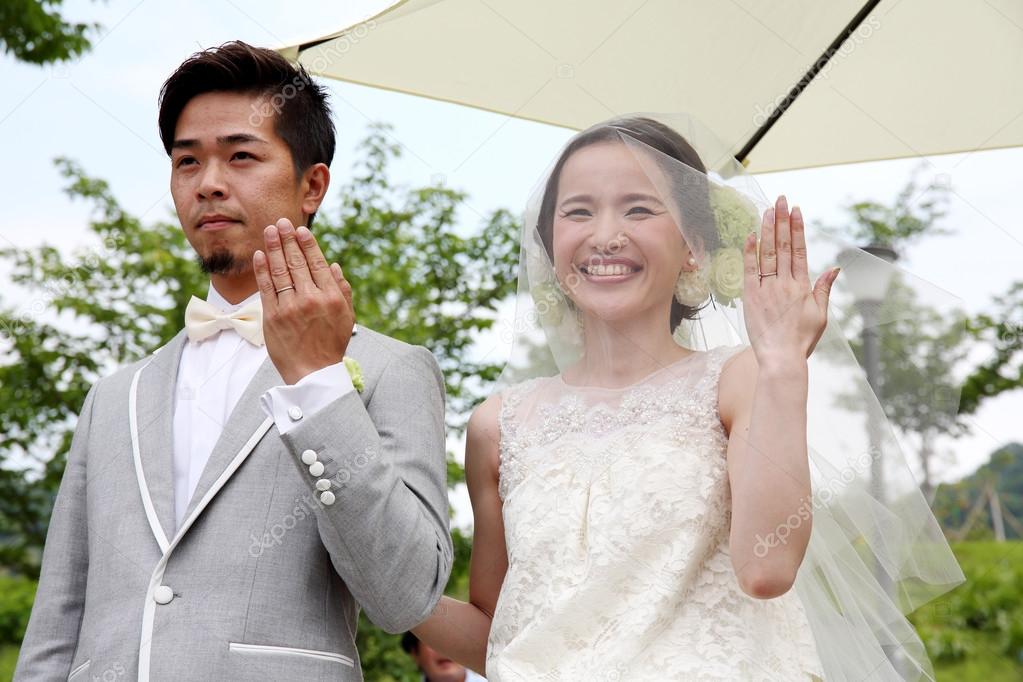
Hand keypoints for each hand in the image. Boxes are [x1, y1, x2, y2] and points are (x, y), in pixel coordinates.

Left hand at [253, 218, 354, 384]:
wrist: (313, 374)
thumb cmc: (331, 345)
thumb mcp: (347, 318)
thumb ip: (343, 290)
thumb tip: (334, 265)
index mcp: (332, 298)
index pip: (318, 263)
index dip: (307, 244)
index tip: (300, 230)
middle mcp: (311, 299)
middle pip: (297, 263)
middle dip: (287, 239)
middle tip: (280, 222)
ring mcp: (290, 308)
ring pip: (280, 271)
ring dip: (273, 248)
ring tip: (269, 232)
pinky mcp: (273, 317)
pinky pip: (266, 288)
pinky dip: (262, 270)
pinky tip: (260, 255)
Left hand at [742, 196, 838, 368]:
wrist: (781, 359)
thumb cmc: (801, 340)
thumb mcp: (820, 314)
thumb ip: (824, 288)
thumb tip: (835, 267)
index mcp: (803, 286)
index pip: (800, 250)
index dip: (797, 229)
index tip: (795, 210)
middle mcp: (785, 284)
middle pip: (783, 246)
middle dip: (782, 221)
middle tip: (780, 200)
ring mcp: (768, 290)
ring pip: (767, 254)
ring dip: (767, 230)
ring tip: (767, 210)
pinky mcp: (752, 298)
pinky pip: (750, 270)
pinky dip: (749, 252)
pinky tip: (750, 235)